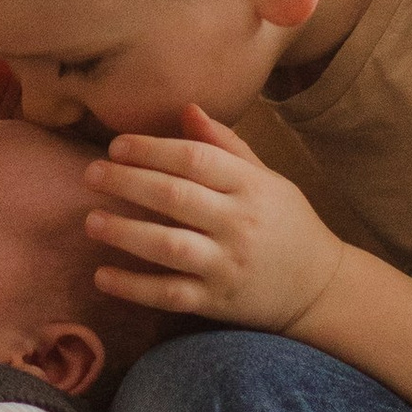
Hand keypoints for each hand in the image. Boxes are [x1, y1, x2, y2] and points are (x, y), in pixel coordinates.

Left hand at [86, 109, 345, 332]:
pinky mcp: (218, 302)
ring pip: (169, 246)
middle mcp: (239, 223)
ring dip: (125, 233)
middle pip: (175, 197)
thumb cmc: (286, 224)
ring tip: (91, 221)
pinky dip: (134, 287)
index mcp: (251, 186)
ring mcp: (228, 265)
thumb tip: (186, 108)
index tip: (116, 146)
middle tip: (90, 174)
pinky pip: (170, 295)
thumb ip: (226, 145)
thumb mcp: (266, 178)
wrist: (321, 289)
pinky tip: (101, 276)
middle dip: (127, 183)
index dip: (151, 149)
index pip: (195, 159)